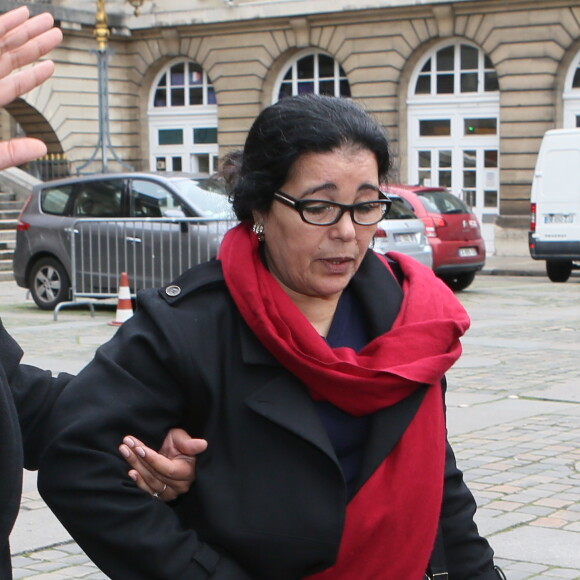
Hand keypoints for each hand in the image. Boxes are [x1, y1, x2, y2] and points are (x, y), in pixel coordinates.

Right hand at [0, 7, 62, 169]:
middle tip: (55, 30)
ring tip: (40, 18)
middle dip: (31, 42)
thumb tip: (41, 147)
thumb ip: (9, 152)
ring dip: (17, 28)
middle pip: (7, 57)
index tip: (52, 65)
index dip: (32, 75)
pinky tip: (13, 18)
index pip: (12, 85)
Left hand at [119, 429, 207, 501]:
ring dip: (135, 466)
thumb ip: (190, 444)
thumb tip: (203, 444)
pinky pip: (147, 491)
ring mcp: (170, 493)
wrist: (172, 452)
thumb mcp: (183, 439)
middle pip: (156, 475)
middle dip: (139, 459)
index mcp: (188, 472)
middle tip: (126, 445)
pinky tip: (130, 472)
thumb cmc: (179, 443)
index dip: (153, 459)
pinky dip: (138, 482)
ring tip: (124, 451)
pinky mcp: (160, 495)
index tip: (139, 448)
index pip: (168, 469)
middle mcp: (180, 486)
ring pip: (150, 482)